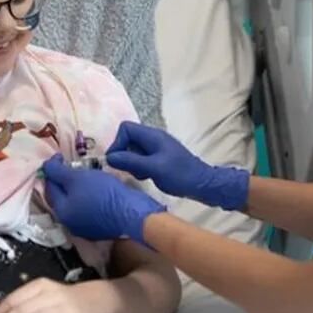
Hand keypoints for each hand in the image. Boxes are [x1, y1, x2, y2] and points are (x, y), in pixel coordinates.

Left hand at [42, 154, 164, 244]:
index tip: (60, 155)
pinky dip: (90, 195)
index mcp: (62, 212)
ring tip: (87, 173)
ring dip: (78, 187)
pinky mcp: (101, 226)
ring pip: (77, 202)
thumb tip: (45, 166)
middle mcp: (70, 223)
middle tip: (73, 164)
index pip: (49, 187)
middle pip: (62, 196)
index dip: (52, 169)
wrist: (133, 213)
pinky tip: (98, 187)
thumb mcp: (78, 178)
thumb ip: (58, 172)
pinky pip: (90, 207)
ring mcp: (86, 227)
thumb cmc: (103, 194)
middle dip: (65, 179)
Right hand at [105, 122, 248, 210]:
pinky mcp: (160, 158)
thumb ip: (131, 161)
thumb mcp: (153, 168)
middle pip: (128, 139)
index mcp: (152, 135)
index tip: (116, 161)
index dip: (117, 143)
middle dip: (124, 154)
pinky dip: (140, 167)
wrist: (202, 184)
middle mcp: (153, 138)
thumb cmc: (180, 174)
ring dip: (132, 163)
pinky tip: (147, 177)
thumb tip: (109, 157)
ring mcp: (157, 148)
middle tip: (130, 170)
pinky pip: (142, 158)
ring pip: (134, 150)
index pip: (126, 128)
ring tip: (141, 175)